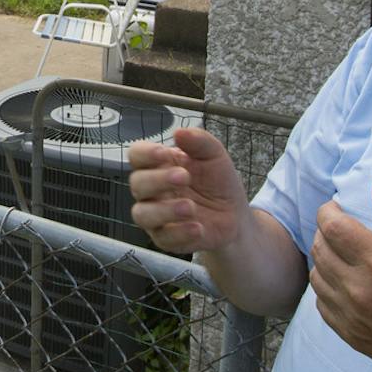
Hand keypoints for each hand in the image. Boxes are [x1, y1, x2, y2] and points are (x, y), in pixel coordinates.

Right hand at [128, 127, 248, 253]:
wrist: (235, 214)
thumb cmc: (218, 182)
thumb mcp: (215, 155)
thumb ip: (199, 141)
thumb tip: (179, 132)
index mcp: (158, 165)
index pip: (136, 155)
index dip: (145, 154)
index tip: (163, 153)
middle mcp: (151, 191)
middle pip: (137, 184)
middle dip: (158, 180)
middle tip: (185, 177)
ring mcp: (156, 216)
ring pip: (142, 214)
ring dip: (164, 210)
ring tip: (191, 207)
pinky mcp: (166, 238)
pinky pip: (163, 238)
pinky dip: (180, 233)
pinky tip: (198, 227)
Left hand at [309, 176, 371, 371]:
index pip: (333, 227)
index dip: (329, 212)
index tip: (336, 208)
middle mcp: (361, 292)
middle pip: (320, 248)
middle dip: (326, 231)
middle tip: (343, 227)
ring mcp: (353, 318)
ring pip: (317, 276)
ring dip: (325, 259)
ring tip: (346, 253)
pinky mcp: (351, 337)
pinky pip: (322, 304)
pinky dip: (328, 287)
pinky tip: (347, 281)